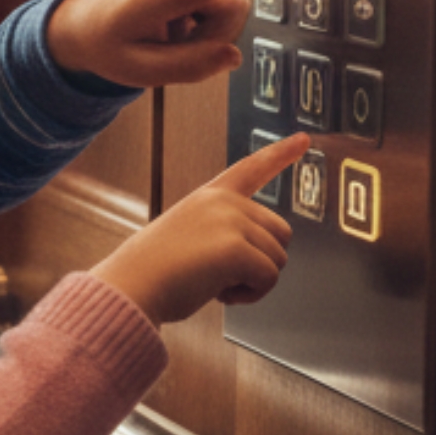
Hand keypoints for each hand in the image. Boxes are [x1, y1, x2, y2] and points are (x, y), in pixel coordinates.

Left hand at [45, 0, 272, 88]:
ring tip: (176, 27)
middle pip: (233, 6)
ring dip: (213, 24)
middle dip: (220, 34)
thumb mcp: (139, 72)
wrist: (86, 17)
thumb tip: (233, 56)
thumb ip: (187, 67)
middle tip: (180, 43)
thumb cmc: (111, 45)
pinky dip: (212, 9)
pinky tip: (183, 14)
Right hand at [93, 133, 304, 324]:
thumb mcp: (190, 237)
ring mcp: (230, 221)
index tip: (304, 139)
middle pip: (281, 233)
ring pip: (278, 258)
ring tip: (214, 283)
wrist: (131, 286)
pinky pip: (269, 278)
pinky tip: (220, 293)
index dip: (281, 153)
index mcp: (209, 196)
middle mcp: (223, 202)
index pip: (251, 168)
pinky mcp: (236, 248)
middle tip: (223, 274)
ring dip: (254, 281)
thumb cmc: (155, 272)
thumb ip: (225, 234)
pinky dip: (250, 295)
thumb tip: (261, 259)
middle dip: (262, 260)